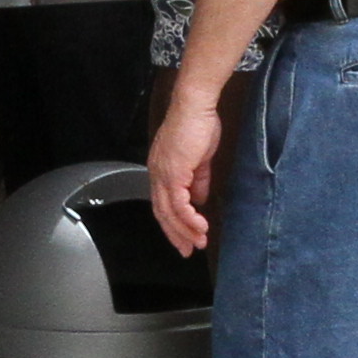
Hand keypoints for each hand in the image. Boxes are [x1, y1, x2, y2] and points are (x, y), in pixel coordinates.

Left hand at [150, 83, 226, 251]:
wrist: (195, 106)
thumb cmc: (197, 125)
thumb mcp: (200, 159)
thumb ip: (198, 181)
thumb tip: (199, 200)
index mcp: (161, 171)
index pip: (163, 205)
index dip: (173, 224)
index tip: (185, 238)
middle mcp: (157, 175)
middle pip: (162, 214)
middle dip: (176, 235)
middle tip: (188, 250)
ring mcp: (163, 175)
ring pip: (169, 212)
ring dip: (185, 230)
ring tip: (198, 242)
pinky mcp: (173, 173)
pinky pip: (179, 203)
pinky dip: (189, 218)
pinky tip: (200, 226)